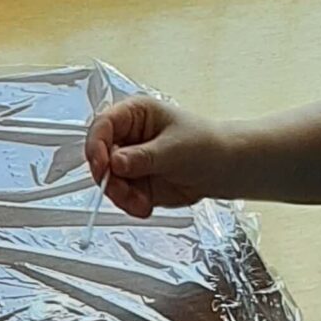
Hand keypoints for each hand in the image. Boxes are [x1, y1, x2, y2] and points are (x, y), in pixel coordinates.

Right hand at [85, 97, 227, 218]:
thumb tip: (115, 162)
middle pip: (100, 156)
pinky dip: (129, 204)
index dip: (96, 146)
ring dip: (121, 196)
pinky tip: (145, 205)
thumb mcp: (174, 149)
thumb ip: (143, 157)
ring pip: (108, 180)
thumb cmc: (205, 145)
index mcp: (134, 114)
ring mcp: (128, 161)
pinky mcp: (133, 182)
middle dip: (109, 179)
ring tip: (142, 203)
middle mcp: (127, 137)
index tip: (101, 167)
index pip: (103, 125)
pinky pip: (120, 196)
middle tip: (124, 192)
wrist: (223, 168)